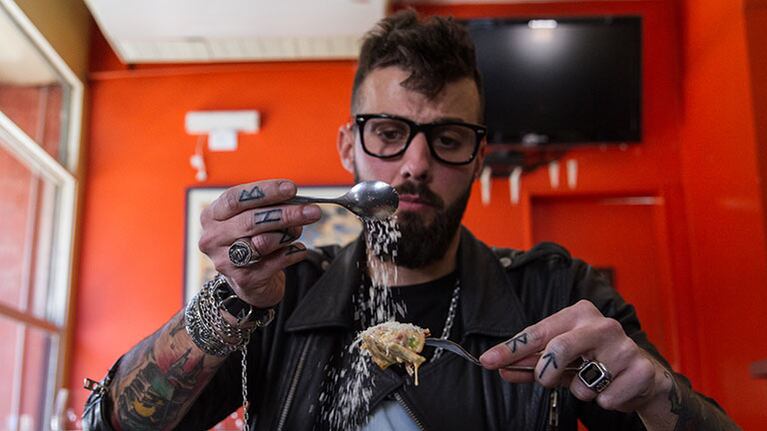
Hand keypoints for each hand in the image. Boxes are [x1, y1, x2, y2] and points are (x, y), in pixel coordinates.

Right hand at [198, 179, 321, 307]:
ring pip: (263, 242)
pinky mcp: (243, 279)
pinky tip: (299, 249)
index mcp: (213, 215)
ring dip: (288, 234)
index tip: (291, 188)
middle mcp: (213, 238)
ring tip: (297, 231)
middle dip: (286, 214)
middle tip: (312, 211)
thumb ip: (269, 207)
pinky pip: (276, 262)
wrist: (248, 279)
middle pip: (252, 220)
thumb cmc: (251, 239)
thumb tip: (297, 201)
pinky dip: (293, 253)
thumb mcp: (252, 218)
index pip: (236, 198)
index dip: (265, 191)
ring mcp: (225, 261)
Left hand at [479, 300, 671, 414]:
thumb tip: (501, 368)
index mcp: (577, 314)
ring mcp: (624, 346)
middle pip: (559, 348)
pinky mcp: (641, 370)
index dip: (511, 349)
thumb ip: (531, 363)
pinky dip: (603, 401)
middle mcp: (602, 324)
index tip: (488, 361)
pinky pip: (606, 398)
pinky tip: (612, 389)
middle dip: (546, 373)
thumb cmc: (595, 361)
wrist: (642, 376)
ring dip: (580, 392)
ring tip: (592, 382)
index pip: (537, 332)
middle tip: (546, 380)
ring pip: (583, 382)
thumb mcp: (560, 360)